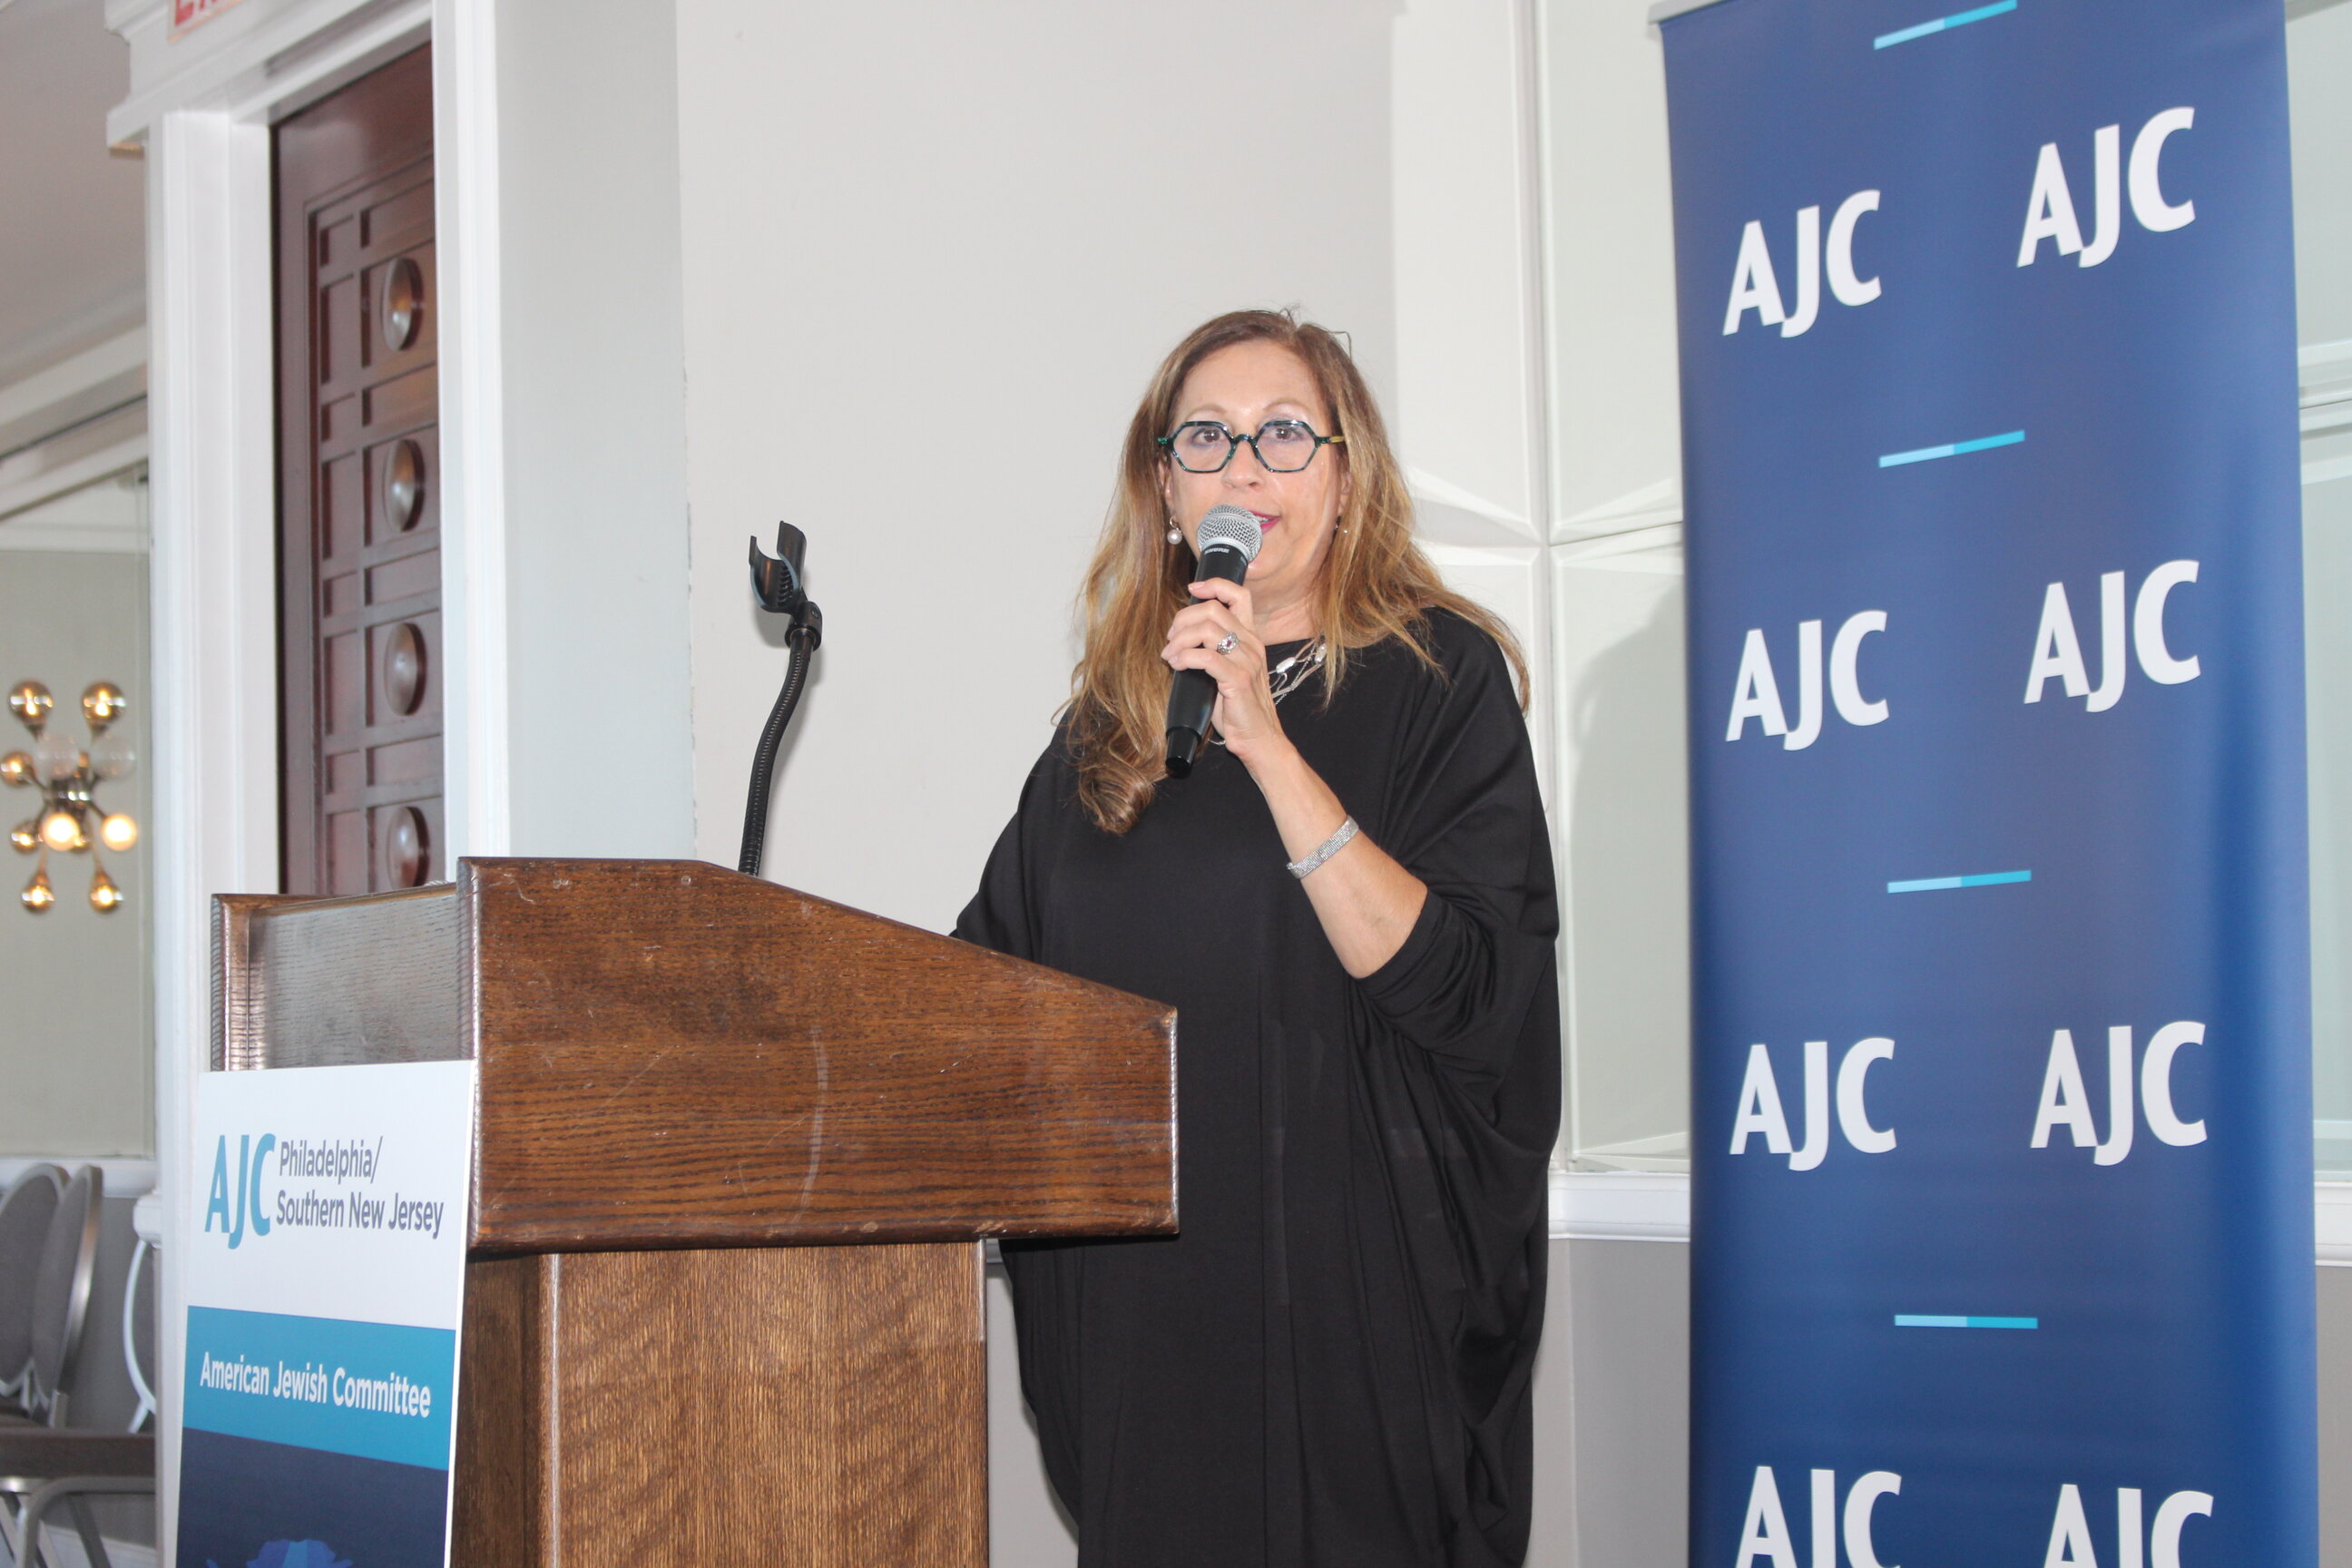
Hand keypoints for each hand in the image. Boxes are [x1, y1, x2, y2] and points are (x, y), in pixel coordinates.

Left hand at [1161, 579, 1291, 766]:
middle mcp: (1252, 644)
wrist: (1259, 738)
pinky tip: (1178, 666)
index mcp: (1251, 638)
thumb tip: (1182, 637)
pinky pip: (1205, 657)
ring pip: (1207, 629)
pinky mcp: (1238, 680)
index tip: (1192, 589)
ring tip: (1170, 657)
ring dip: (1180, 640)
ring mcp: (1247, 661)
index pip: (1240, 595)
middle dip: (1183, 619)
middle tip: (1171, 639)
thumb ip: (1214, 650)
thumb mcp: (1229, 671)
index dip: (1214, 585)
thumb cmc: (1239, 707)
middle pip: (1214, 609)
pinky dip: (1185, 657)